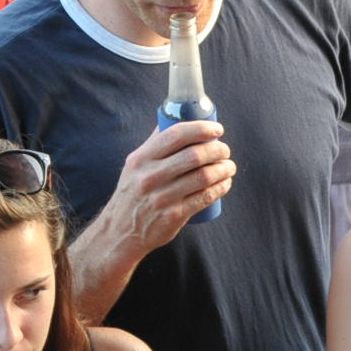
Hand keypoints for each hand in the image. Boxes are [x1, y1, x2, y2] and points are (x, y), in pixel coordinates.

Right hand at [107, 121, 233, 254]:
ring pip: (203, 177)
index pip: (175, 135)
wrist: (121, 231)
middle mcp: (150, 177)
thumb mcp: (134, 166)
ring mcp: (163, 197)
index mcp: (141, 159)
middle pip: (194, 156)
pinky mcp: (174, 216)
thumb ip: (153, 144)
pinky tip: (225, 183)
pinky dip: (220, 188)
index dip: (201, 128)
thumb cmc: (133, 193)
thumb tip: (172, 119)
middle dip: (217, 149)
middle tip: (225, 150)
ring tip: (229, 166)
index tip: (217, 129)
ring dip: (223, 169)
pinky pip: (205, 197)